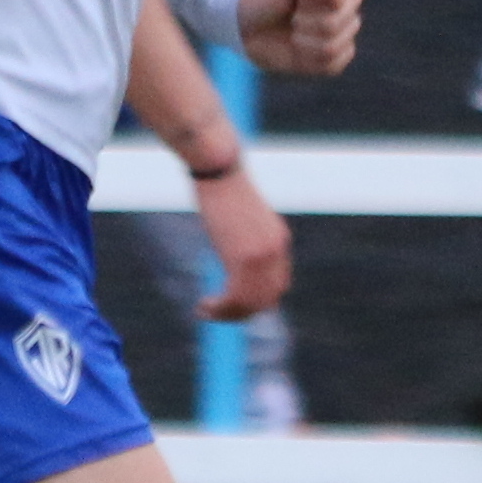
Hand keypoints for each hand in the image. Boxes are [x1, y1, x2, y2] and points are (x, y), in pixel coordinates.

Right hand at [188, 162, 292, 318]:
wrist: (219, 167)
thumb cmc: (222, 186)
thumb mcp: (240, 216)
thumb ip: (244, 238)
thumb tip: (234, 252)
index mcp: (279, 240)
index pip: (277, 285)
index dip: (256, 300)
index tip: (232, 303)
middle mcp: (276, 251)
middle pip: (267, 299)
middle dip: (241, 313)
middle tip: (216, 312)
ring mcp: (262, 255)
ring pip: (251, 303)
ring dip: (228, 315)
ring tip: (205, 312)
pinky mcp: (243, 258)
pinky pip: (236, 297)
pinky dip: (220, 309)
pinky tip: (202, 306)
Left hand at [237, 0, 360, 75]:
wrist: (250, 26)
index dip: (310, 0)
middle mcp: (348, 0)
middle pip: (335, 22)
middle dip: (304, 22)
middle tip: (292, 15)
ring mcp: (347, 28)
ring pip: (332, 46)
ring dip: (304, 42)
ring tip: (294, 31)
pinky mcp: (341, 54)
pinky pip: (333, 64)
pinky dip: (309, 60)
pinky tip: (301, 48)